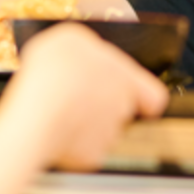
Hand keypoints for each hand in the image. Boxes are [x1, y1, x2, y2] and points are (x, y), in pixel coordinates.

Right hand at [3, 23, 168, 169]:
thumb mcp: (69, 38)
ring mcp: (109, 133)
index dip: (146, 98)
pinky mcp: (91, 156)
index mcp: (125, 76)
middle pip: (121, 110)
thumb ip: (85, 46)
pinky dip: (71, 146)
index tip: (141, 102)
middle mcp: (123, 107)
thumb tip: (83, 52)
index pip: (154, 94)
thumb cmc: (55, 71)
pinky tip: (54, 131)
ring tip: (58, 114)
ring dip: (86, 126)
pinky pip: (84, 151)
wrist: (39, 111)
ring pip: (102, 132)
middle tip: (76, 99)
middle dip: (102, 107)